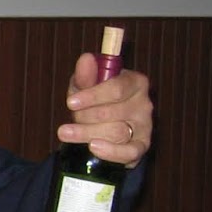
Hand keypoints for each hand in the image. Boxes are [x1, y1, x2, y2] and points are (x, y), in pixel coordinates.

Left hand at [58, 51, 152, 166]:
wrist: (100, 125)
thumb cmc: (93, 100)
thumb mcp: (86, 85)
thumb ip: (86, 74)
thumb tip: (86, 59)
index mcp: (135, 82)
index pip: (117, 88)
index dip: (92, 96)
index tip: (70, 103)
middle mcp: (144, 104)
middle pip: (112, 112)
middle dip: (85, 116)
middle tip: (71, 117)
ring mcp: (145, 127)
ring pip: (117, 132)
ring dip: (87, 133)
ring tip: (66, 133)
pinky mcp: (141, 146)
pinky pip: (129, 152)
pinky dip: (111, 152)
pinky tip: (92, 147)